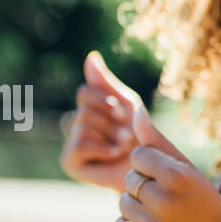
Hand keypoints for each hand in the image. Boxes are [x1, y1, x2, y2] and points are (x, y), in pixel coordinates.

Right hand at [59, 50, 141, 189]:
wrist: (151, 165)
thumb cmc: (141, 133)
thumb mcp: (126, 102)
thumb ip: (106, 82)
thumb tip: (91, 55)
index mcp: (89, 108)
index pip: (85, 91)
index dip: (108, 101)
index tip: (123, 114)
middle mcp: (76, 124)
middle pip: (85, 109)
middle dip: (112, 121)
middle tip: (127, 135)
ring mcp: (70, 143)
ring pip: (83, 125)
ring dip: (111, 136)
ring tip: (123, 146)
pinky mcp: (69, 161)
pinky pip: (80, 144)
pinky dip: (103, 149)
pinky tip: (113, 156)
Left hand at [115, 107, 220, 221]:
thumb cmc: (201, 201)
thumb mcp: (186, 169)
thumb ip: (158, 142)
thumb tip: (135, 111)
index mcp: (178, 176)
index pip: (139, 155)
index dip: (153, 165)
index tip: (170, 177)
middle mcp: (165, 202)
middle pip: (129, 180)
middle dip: (145, 186)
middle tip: (170, 199)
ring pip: (122, 204)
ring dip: (137, 207)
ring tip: (162, 215)